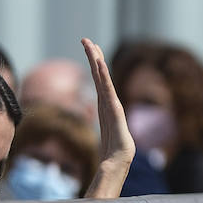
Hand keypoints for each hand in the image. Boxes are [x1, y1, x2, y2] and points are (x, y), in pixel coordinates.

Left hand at [81, 38, 133, 198]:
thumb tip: (100, 129)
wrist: (116, 163)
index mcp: (105, 106)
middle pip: (100, 75)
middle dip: (94, 56)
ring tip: (90, 45)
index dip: (95, 64)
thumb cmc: (112, 153)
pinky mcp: (114, 110)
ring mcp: (112, 105)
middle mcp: (108, 102)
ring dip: (96, 60)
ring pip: (102, 78)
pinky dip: (104, 74)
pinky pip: (107, 88)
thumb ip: (103, 131)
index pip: (98, 81)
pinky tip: (99, 62)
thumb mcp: (105, 137)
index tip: (90, 48)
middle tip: (86, 40)